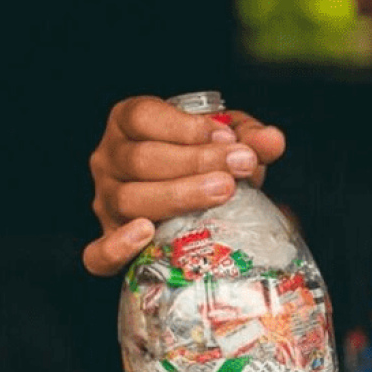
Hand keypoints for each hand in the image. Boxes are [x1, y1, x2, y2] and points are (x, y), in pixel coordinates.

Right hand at [83, 96, 285, 275]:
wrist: (191, 198)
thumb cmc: (204, 163)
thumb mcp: (226, 141)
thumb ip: (248, 137)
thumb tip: (273, 141)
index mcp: (129, 125)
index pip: (144, 118)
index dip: (186, 127)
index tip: (228, 138)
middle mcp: (109, 161)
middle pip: (142, 160)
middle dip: (197, 162)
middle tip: (242, 165)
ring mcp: (106, 203)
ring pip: (131, 200)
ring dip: (180, 196)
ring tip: (223, 191)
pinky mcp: (110, 243)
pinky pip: (98, 253)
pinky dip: (118, 246)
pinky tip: (147, 234)